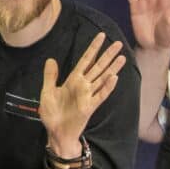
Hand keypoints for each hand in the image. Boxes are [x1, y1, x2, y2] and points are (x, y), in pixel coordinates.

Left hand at [38, 33, 127, 155]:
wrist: (56, 132)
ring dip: (112, 68)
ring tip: (122, 57)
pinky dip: (107, 87)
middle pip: (98, 66)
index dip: (93, 48)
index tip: (101, 36)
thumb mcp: (47, 91)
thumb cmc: (52, 113)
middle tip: (118, 43)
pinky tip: (114, 78)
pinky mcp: (89, 107)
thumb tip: (51, 59)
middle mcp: (83, 86)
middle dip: (107, 55)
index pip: (86, 60)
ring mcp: (88, 96)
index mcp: (73, 80)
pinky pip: (100, 95)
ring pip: (102, 78)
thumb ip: (50, 76)